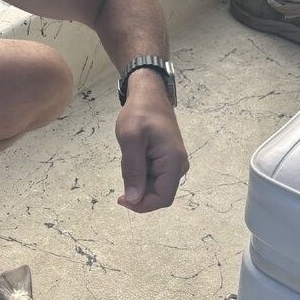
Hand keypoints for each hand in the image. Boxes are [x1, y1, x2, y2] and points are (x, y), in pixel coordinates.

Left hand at [115, 70, 188, 212]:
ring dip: (138, 179)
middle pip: (158, 194)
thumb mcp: (130, 139)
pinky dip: (140, 172)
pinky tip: (133, 155)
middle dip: (138, 190)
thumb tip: (133, 200)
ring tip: (129, 156)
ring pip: (154, 185)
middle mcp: (179, 166)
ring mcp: (174, 163)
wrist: (148, 94)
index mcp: (174, 162)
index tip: (121, 198)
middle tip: (124, 167)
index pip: (162, 199)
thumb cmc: (139, 113)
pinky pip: (153, 175)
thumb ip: (133, 171)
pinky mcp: (167, 159)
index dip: (142, 205)